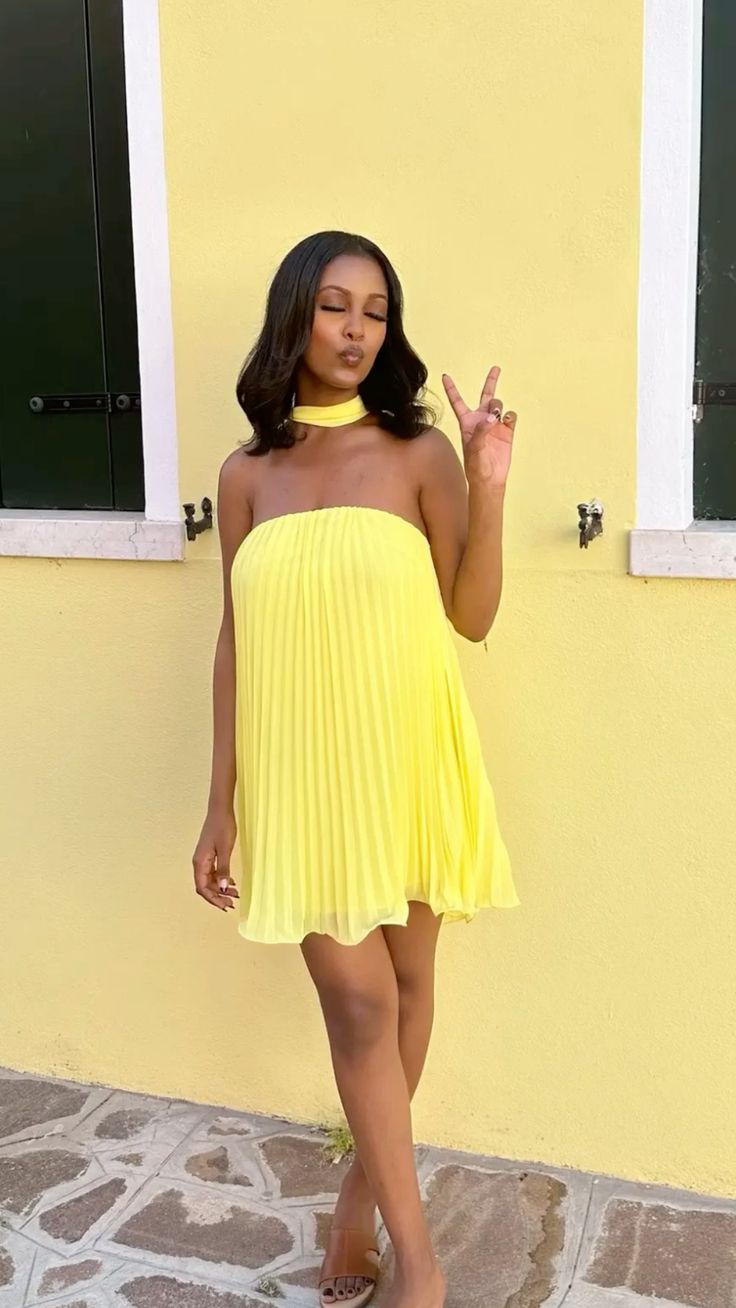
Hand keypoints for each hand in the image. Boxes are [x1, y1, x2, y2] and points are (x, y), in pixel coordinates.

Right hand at [192, 809, 239, 911]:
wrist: (220, 810)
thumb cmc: (222, 826)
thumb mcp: (225, 849)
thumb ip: (223, 869)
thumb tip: (222, 888)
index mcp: (200, 862)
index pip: (202, 888)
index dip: (213, 899)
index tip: (225, 906)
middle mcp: (199, 862)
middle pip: (205, 886)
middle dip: (218, 896)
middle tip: (232, 903)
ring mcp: (204, 859)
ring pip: (210, 880)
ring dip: (220, 889)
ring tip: (235, 893)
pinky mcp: (209, 855)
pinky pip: (213, 873)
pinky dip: (221, 880)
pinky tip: (231, 882)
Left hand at [442, 364, 516, 486]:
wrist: (489, 479)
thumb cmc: (475, 466)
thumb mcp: (473, 448)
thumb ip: (481, 431)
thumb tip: (493, 417)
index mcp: (467, 422)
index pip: (457, 401)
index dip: (451, 388)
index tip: (444, 375)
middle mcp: (481, 420)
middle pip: (486, 395)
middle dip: (491, 381)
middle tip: (496, 368)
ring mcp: (495, 424)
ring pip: (498, 404)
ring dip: (497, 406)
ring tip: (496, 417)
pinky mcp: (507, 431)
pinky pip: (510, 415)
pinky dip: (509, 416)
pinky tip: (506, 422)